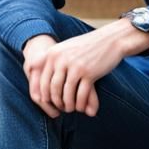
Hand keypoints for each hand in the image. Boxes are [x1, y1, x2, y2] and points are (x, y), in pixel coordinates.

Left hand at [21, 21, 148, 117]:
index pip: (43, 80)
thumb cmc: (88, 46)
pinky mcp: (89, 73)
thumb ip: (53, 59)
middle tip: (61, 107)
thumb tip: (37, 73)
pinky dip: (80, 104)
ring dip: (68, 105)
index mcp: (53, 53)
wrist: (111, 39)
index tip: (50, 102)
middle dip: (56, 101)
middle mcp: (62, 59)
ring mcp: (76, 66)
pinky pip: (81, 95)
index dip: (45, 94)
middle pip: (53, 88)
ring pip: (66, 93)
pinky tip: (81, 107)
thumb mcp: (66, 48)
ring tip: (71, 109)